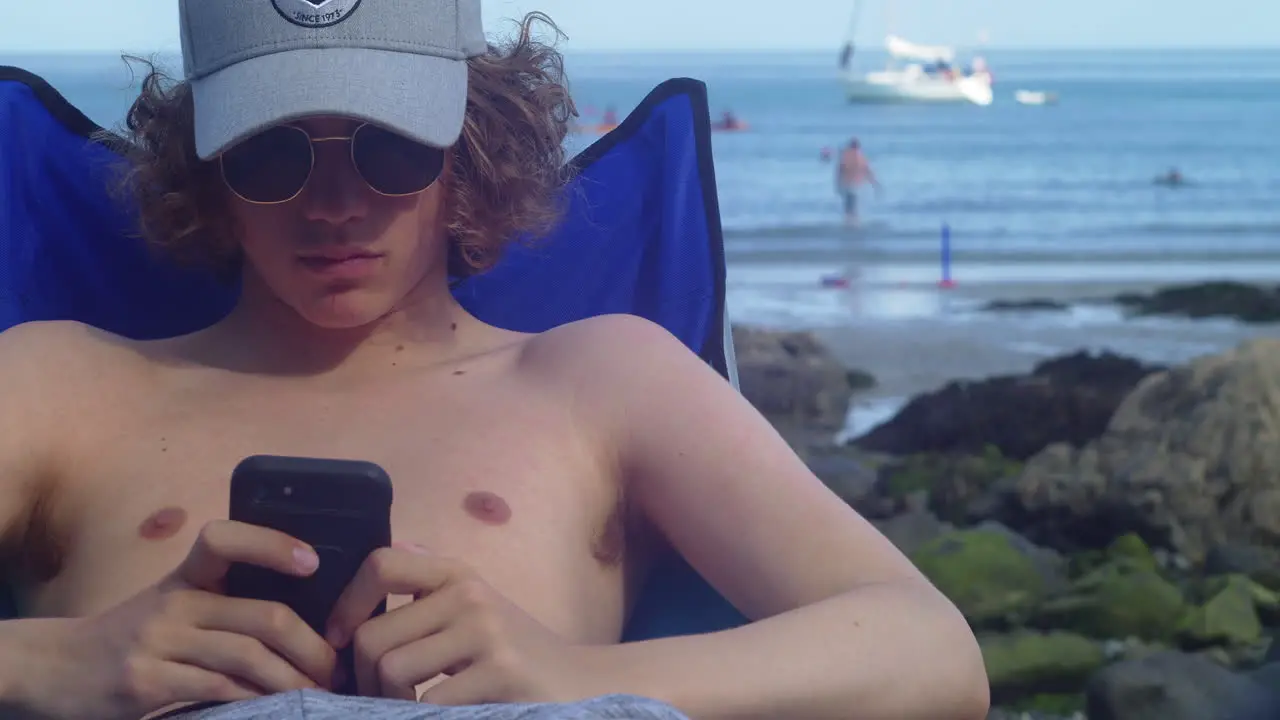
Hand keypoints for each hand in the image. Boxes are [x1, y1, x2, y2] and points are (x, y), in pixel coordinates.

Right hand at [17, 521, 336, 719]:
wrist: (55, 670)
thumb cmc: (132, 638)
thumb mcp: (172, 606)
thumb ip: (222, 605)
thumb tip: (302, 621)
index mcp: (184, 577)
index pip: (224, 539)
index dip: (272, 543)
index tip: (313, 562)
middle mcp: (173, 603)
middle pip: (263, 615)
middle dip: (312, 645)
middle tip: (336, 668)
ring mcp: (158, 643)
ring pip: (249, 657)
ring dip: (294, 681)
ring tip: (316, 693)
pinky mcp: (146, 683)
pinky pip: (219, 690)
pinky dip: (256, 701)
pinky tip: (275, 708)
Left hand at [325, 544, 599, 704]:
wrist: (585, 684)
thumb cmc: (519, 654)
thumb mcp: (479, 610)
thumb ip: (435, 587)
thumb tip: (390, 552)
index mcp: (459, 574)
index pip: (382, 563)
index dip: (348, 602)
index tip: (339, 639)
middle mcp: (471, 594)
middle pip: (373, 636)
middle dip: (363, 678)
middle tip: (379, 698)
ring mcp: (487, 633)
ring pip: (393, 670)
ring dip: (389, 703)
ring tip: (410, 708)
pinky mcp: (500, 672)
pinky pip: (429, 703)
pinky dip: (422, 717)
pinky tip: (444, 715)